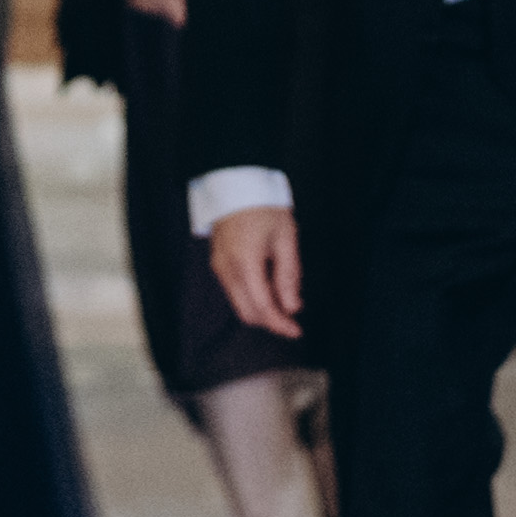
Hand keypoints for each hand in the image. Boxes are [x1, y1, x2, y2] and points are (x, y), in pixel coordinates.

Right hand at [209, 202, 303, 338]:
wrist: (236, 185)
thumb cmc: (264, 208)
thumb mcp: (286, 238)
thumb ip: (289, 275)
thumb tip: (293, 307)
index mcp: (246, 263)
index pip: (263, 307)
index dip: (281, 324)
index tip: (297, 331)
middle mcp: (228, 270)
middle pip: (248, 313)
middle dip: (272, 320)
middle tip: (293, 316)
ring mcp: (219, 268)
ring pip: (240, 305)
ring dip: (262, 310)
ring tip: (284, 297)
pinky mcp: (218, 265)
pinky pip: (235, 292)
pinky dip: (252, 297)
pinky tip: (269, 287)